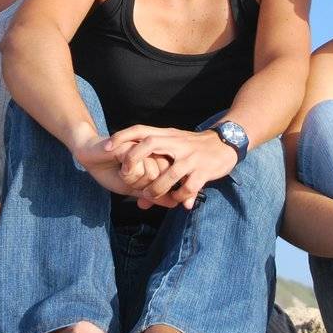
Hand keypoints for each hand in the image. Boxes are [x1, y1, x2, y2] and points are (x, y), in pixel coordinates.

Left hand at [111, 125, 237, 209]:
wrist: (226, 143)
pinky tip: (178, 202)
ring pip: (169, 173)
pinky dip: (180, 197)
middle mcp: (177, 143)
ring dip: (157, 188)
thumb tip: (140, 202)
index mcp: (168, 135)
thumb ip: (157, 172)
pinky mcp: (204, 170)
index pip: (141, 129)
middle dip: (134, 159)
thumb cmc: (194, 150)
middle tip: (126, 175)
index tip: (107, 147)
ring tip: (150, 196)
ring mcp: (191, 157)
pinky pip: (188, 187)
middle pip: (150, 144)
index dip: (122, 136)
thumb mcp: (175, 152)